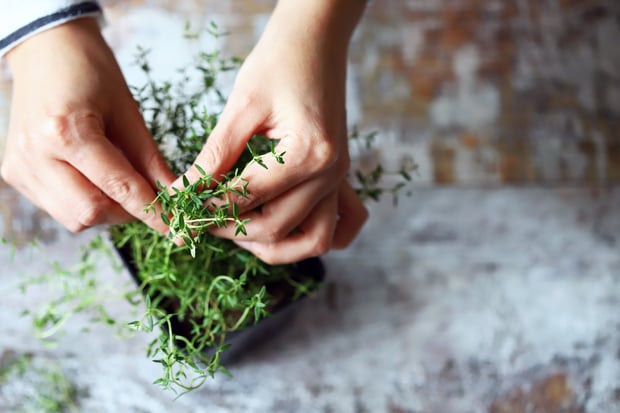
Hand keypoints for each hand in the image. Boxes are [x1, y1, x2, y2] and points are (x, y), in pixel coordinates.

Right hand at [1, 18, 173, 232]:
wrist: (47, 50)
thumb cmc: (91, 71)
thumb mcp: (128, 112)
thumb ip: (150, 160)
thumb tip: (177, 196)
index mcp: (66, 131)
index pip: (118, 187)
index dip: (151, 211)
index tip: (175, 226)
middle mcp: (35, 153)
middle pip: (90, 213)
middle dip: (126, 213)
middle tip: (146, 198)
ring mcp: (19, 166)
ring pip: (73, 217)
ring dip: (106, 211)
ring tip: (118, 183)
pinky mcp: (14, 173)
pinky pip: (57, 207)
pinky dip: (84, 202)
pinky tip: (94, 178)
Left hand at [174, 0, 367, 263]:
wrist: (317, 38)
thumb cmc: (280, 61)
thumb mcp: (241, 107)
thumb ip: (215, 156)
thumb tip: (185, 192)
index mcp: (308, 154)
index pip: (246, 199)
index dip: (206, 209)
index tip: (178, 212)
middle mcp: (329, 174)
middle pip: (275, 228)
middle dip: (230, 229)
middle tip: (198, 218)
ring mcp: (339, 178)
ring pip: (311, 240)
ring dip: (272, 244)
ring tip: (237, 228)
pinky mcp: (338, 177)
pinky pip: (338, 226)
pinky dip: (311, 235)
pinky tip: (285, 229)